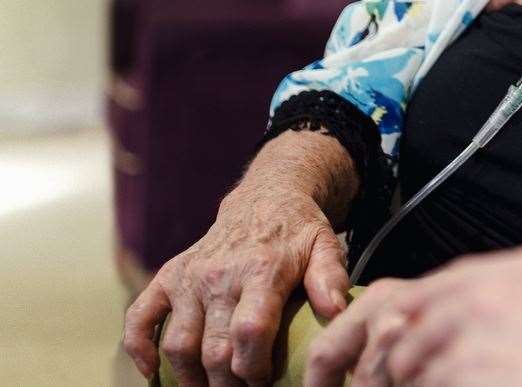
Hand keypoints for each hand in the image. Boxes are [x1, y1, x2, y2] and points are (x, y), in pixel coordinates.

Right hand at [122, 185, 349, 386]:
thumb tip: (336, 312)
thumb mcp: (325, 246)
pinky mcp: (167, 277)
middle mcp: (219, 275)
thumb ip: (331, 278)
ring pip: (177, 344)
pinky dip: (139, 349)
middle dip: (227, 383)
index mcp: (261, 270)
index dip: (254, 368)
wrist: (264, 198)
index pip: (249, 332)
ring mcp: (189, 277)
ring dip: (190, 378)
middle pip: (212, 348)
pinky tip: (153, 373)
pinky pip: (139, 317)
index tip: (265, 381)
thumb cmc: (298, 231)